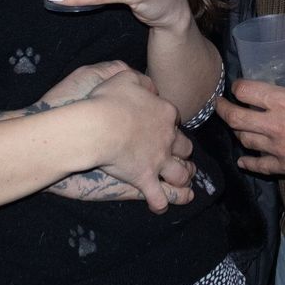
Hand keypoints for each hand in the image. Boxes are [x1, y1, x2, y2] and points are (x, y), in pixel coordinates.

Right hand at [42, 61, 182, 203]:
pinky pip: (158, 197)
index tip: (163, 125)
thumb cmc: (108, 100)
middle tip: (178, 156)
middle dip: (183, 152)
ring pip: (181, 174)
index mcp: (165, 112)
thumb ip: (142, 81)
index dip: (169, 122)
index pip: (175, 118)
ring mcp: (159, 160)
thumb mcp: (126, 78)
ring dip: (181, 178)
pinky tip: (160, 206)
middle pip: (185, 147)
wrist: (99, 126)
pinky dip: (160, 203)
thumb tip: (151, 87)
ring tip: (181, 182)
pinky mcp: (145, 178)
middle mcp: (168, 138)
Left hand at [215, 66, 284, 178]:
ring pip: (244, 140)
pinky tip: (243, 159)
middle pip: (235, 118)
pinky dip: (248, 161)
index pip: (246, 92)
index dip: (238, 86)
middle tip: (220, 104)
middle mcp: (276, 126)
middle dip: (223, 109)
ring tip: (237, 125)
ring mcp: (279, 149)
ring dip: (237, 131)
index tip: (238, 86)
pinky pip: (259, 165)